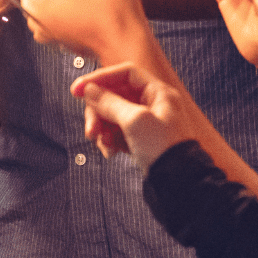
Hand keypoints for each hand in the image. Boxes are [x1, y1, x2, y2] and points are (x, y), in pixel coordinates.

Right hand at [70, 62, 192, 167]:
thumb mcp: (134, 121)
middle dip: (99, 112)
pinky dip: (110, 141)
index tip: (79, 89)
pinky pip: (118, 133)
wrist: (179, 183)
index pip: (125, 74)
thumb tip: (90, 90)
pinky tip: (110, 152)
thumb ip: (110, 102)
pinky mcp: (141, 140)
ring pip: (114, 116)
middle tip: (91, 129)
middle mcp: (153, 105)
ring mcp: (147, 123)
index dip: (100, 78)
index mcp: (158, 93)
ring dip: (103, 129)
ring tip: (103, 144)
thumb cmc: (164, 149)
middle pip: (115, 96)